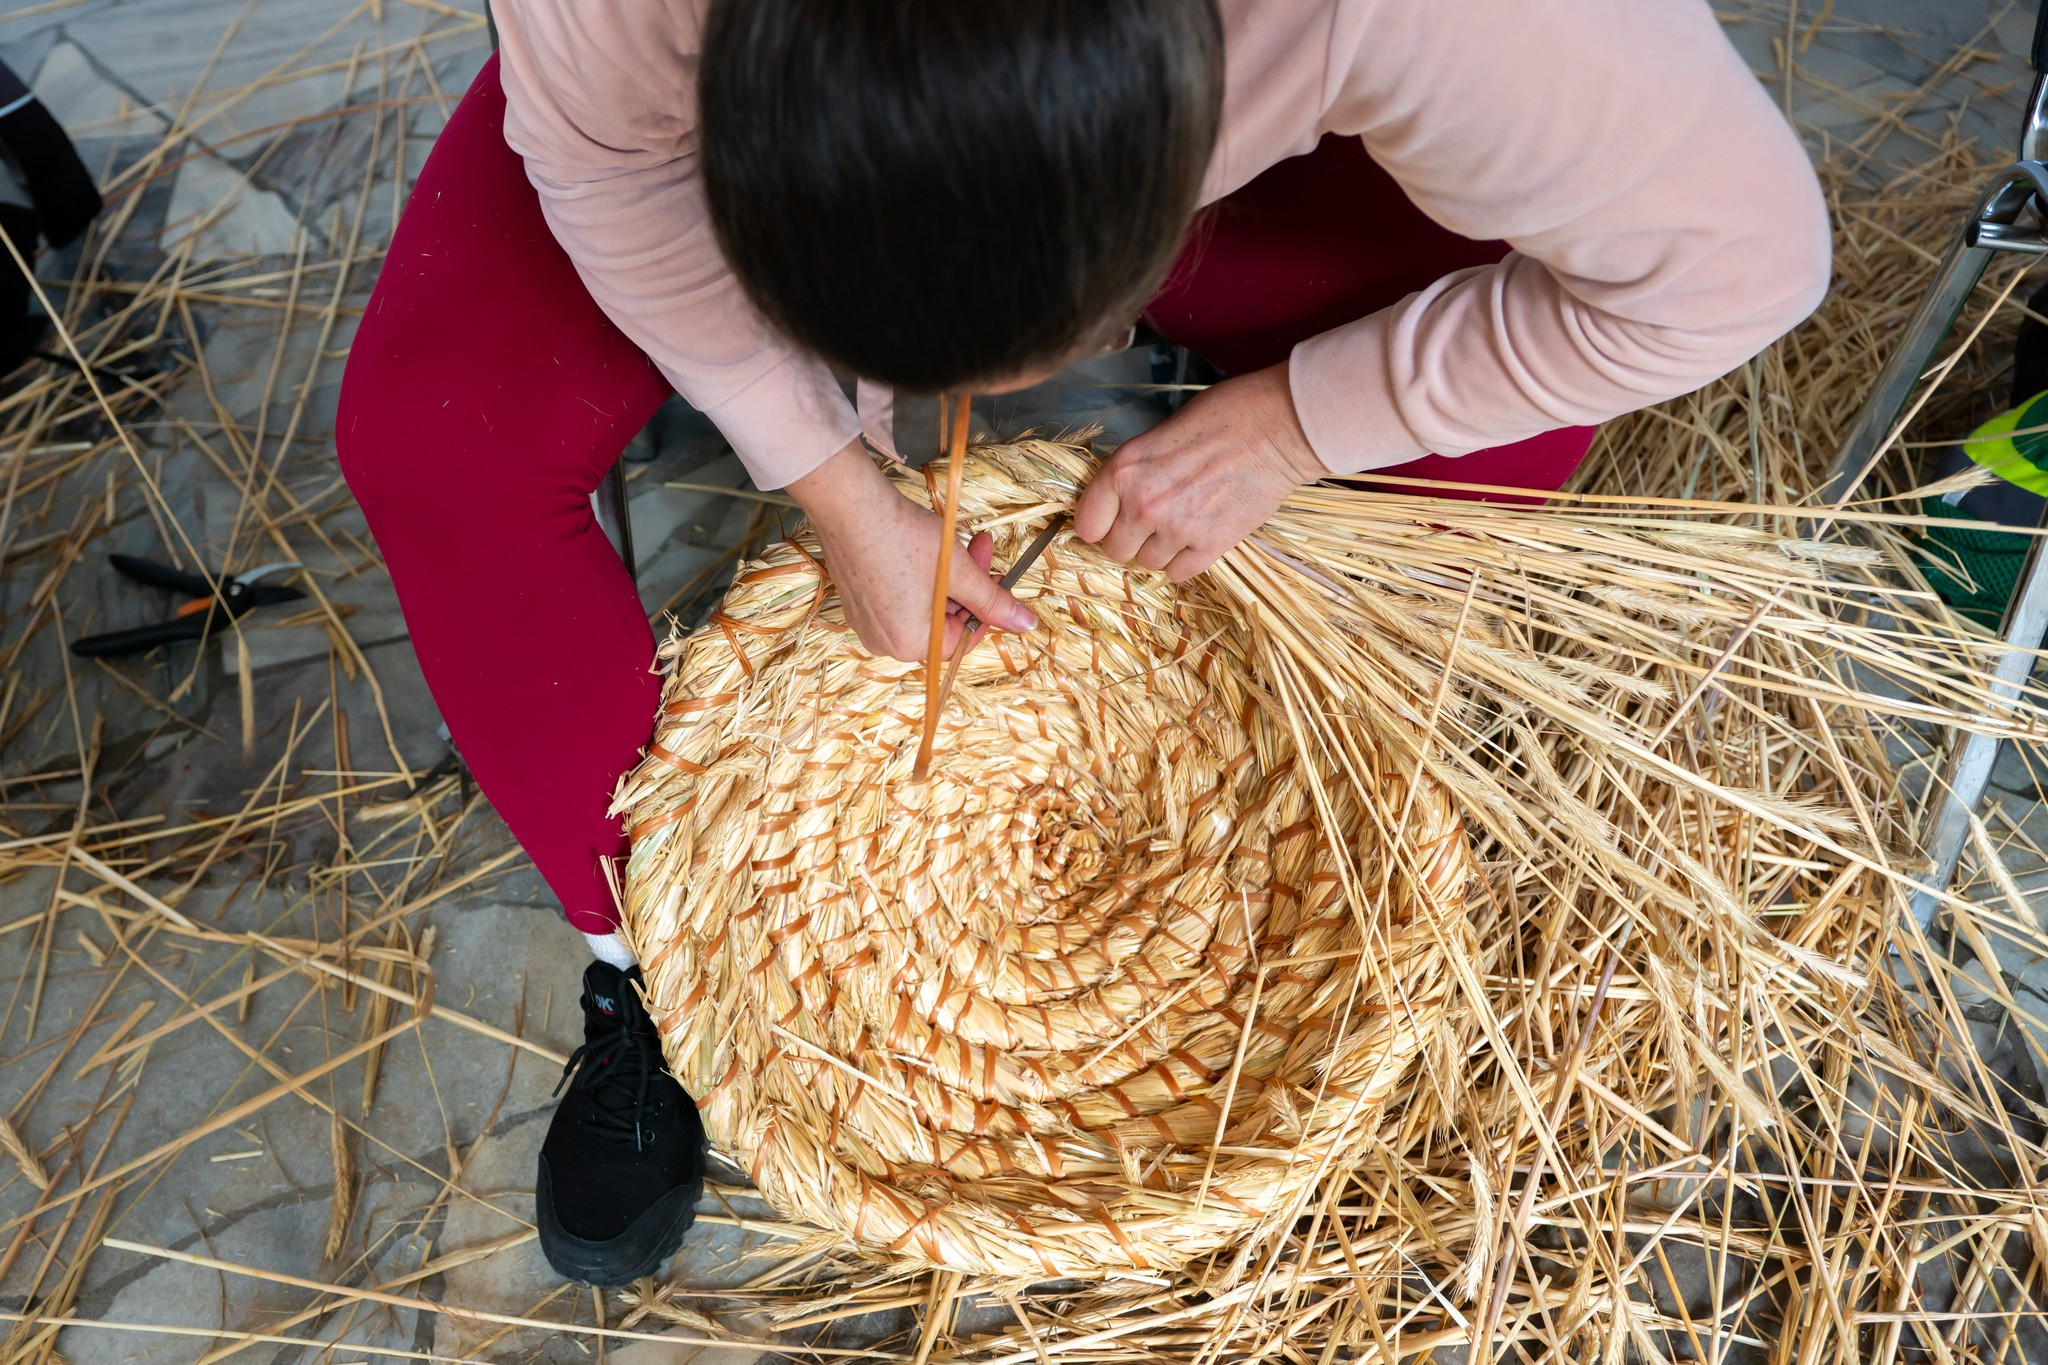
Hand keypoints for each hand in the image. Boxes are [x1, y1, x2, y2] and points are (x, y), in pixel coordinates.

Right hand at [788, 439, 1036, 662]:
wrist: (852, 507)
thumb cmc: (905, 539)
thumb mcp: (960, 571)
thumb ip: (993, 602)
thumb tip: (1026, 624)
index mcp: (911, 644)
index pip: (962, 639)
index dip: (983, 608)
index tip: (994, 578)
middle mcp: (885, 642)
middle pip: (941, 622)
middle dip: (965, 586)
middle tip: (978, 549)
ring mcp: (867, 624)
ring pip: (921, 608)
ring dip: (944, 579)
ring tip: (950, 543)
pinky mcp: (856, 603)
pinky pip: (897, 601)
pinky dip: (916, 580)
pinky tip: (922, 550)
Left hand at [1074, 362, 1325, 579]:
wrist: (1275, 428)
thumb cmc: (1219, 418)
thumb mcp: (1156, 436)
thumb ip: (1132, 473)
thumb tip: (1118, 502)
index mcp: (1123, 472)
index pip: (1087, 525)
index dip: (1099, 523)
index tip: (1110, 520)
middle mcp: (1143, 505)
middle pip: (1115, 550)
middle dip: (1129, 538)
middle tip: (1150, 521)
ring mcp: (1177, 530)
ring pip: (1147, 563)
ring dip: (1158, 549)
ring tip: (1180, 522)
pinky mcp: (1211, 546)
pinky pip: (1179, 573)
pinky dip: (1184, 560)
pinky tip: (1196, 536)